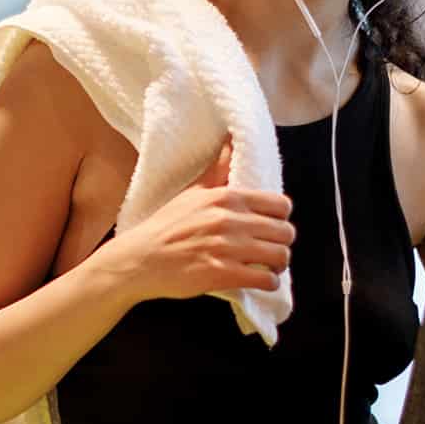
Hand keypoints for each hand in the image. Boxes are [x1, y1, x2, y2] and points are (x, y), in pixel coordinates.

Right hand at [106, 135, 295, 302]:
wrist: (139, 259)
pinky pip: (265, 279)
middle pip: (285, 232)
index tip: (272, 226)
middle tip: (271, 249)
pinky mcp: (223, 274)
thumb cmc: (165, 226)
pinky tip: (261, 281)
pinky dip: (269, 282)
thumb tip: (231, 141)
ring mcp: (228, 248)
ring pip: (280, 256)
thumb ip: (218, 170)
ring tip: (269, 266)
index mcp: (226, 197)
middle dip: (282, 242)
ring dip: (278, 264)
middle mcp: (230, 220)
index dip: (281, 218)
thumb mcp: (193, 192)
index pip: (281, 205)